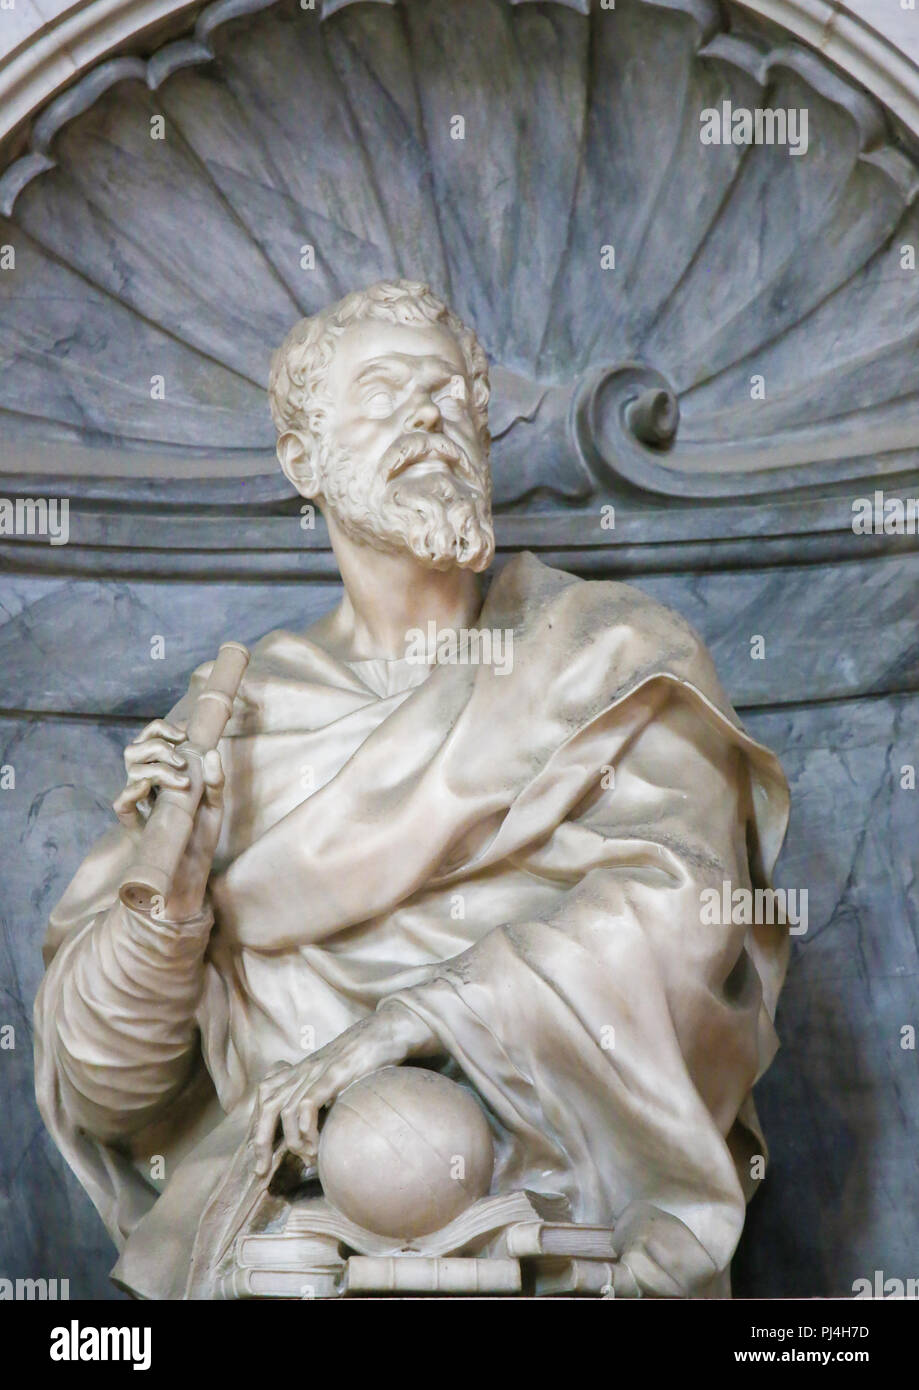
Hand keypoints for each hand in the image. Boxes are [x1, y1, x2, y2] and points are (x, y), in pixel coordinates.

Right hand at [114, 718, 225, 919]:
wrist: (195, 870)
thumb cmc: (201, 835)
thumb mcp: (214, 804)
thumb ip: (215, 781)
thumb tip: (212, 753)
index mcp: (164, 773)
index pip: (150, 739)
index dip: (160, 730)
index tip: (182, 734)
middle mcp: (148, 785)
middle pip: (135, 750)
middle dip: (158, 746)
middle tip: (181, 760)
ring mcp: (140, 804)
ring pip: (130, 770)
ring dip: (154, 767)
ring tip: (180, 780)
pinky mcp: (135, 825)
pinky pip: (121, 805)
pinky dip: (131, 793)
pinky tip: (147, 789)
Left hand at [251, 1004, 437, 1176]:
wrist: (386, 1030)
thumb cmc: (365, 1057)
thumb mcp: (336, 1075)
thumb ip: (322, 1095)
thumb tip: (315, 1129)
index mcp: (300, 1070)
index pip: (264, 1096)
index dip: (255, 1126)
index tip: (258, 1156)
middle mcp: (303, 1070)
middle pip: (266, 1105)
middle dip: (260, 1141)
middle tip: (261, 1171)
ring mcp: (318, 1071)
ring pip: (286, 1110)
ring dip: (292, 1142)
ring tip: (308, 1159)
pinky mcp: (335, 1073)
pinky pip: (309, 1102)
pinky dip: (306, 1127)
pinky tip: (315, 1143)